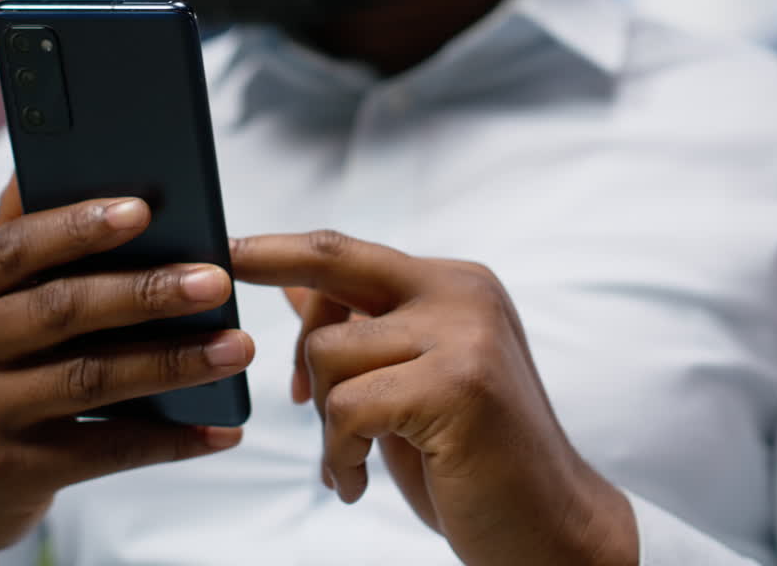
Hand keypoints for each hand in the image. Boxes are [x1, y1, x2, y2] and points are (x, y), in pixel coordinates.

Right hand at [0, 177, 254, 565]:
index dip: (77, 227)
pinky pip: (107, 451)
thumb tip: (50, 162)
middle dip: (145, 293)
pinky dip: (170, 441)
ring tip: (238, 346)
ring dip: (173, 362)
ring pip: (91, 380)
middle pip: (61, 311)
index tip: (144, 209)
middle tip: (216, 281)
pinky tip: (221, 430)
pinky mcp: (15, 473)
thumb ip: (16, 247)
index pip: (13, 248)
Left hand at [233, 231, 636, 565]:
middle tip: (279, 381)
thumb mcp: (409, 383)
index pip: (345, 250)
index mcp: (452, 285)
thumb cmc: (474, 459)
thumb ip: (361, 328)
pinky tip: (358, 484)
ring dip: (323, 422)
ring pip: (329, 351)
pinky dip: (338, 453)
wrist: (552, 528)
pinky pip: (349, 407)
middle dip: (279, 301)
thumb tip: (295, 282)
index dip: (276, 250)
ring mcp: (463, 333)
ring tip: (350, 461)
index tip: (223, 248)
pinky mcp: (459, 384)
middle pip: (329, 269)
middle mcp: (460, 292)